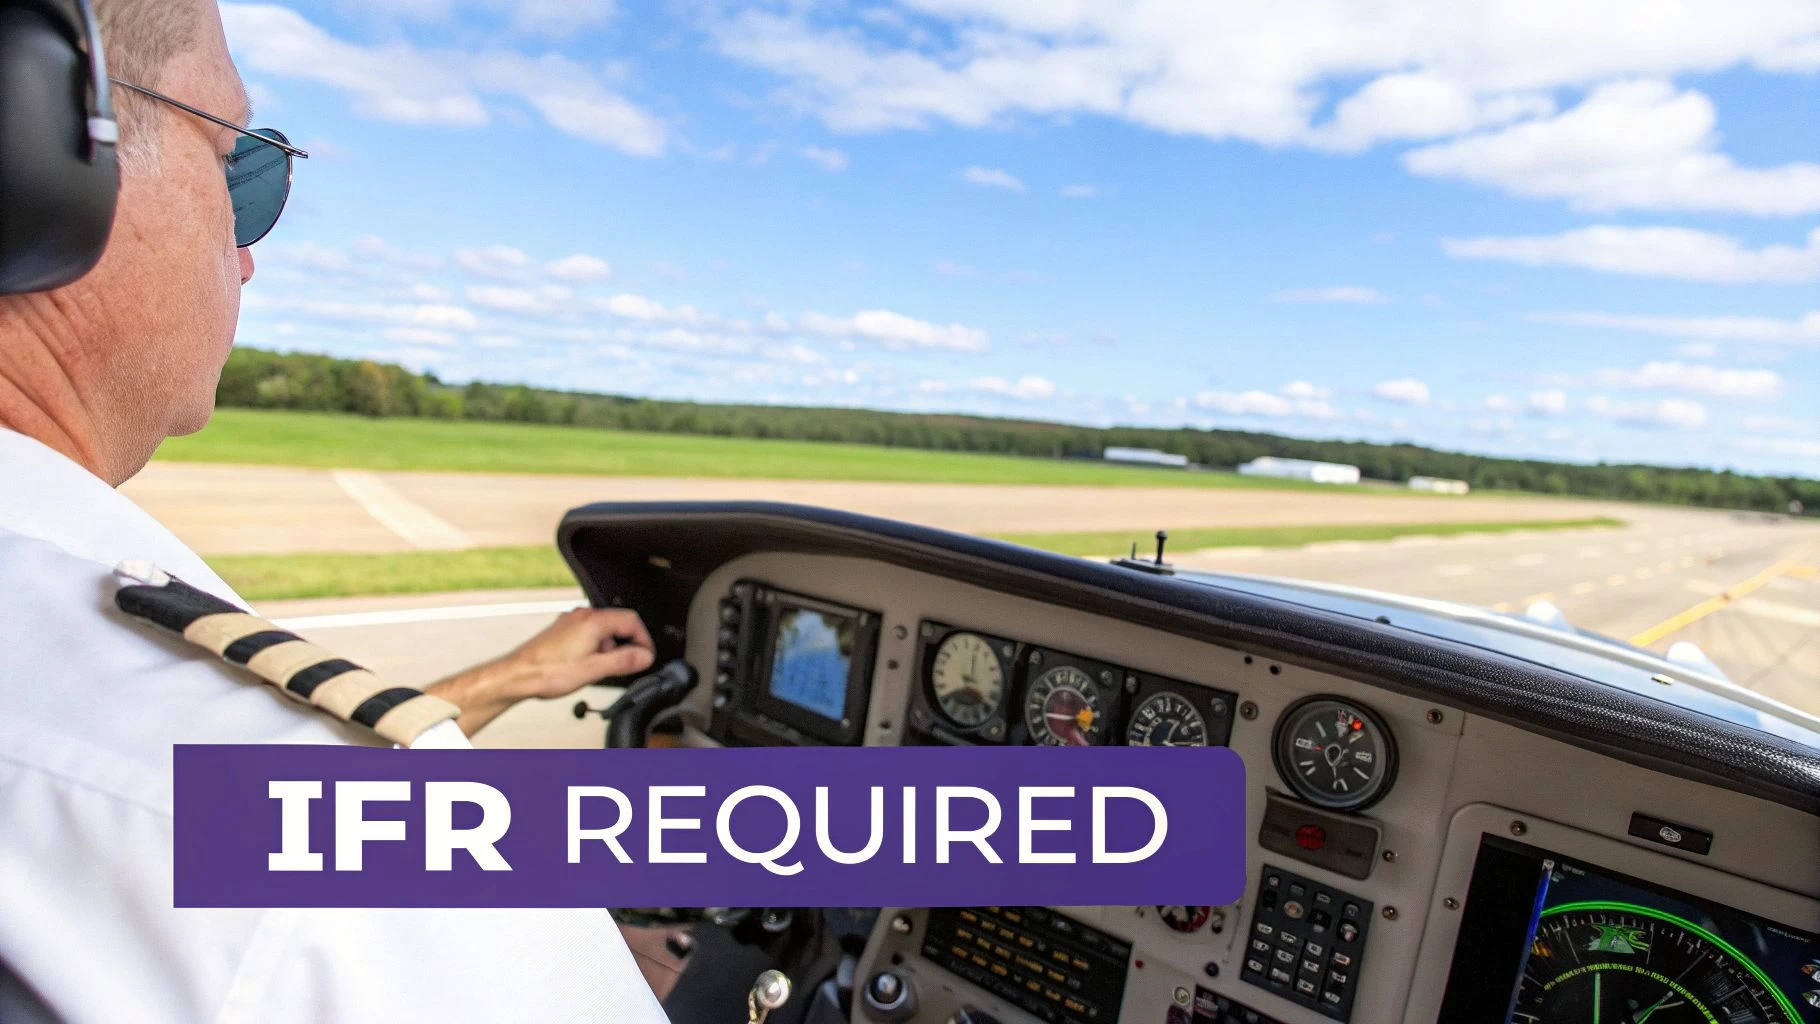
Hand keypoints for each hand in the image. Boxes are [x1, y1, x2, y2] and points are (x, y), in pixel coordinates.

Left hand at [426, 607, 656, 735]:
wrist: (518, 675)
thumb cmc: (547, 671)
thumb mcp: (594, 670)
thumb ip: (624, 661)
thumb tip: (644, 656)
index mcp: (593, 621)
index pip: (632, 620)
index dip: (644, 639)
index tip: (646, 655)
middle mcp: (581, 615)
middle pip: (618, 623)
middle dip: (627, 644)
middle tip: (629, 665)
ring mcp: (570, 621)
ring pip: (603, 629)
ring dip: (611, 647)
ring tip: (604, 669)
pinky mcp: (562, 630)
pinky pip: (589, 633)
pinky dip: (596, 646)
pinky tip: (588, 665)